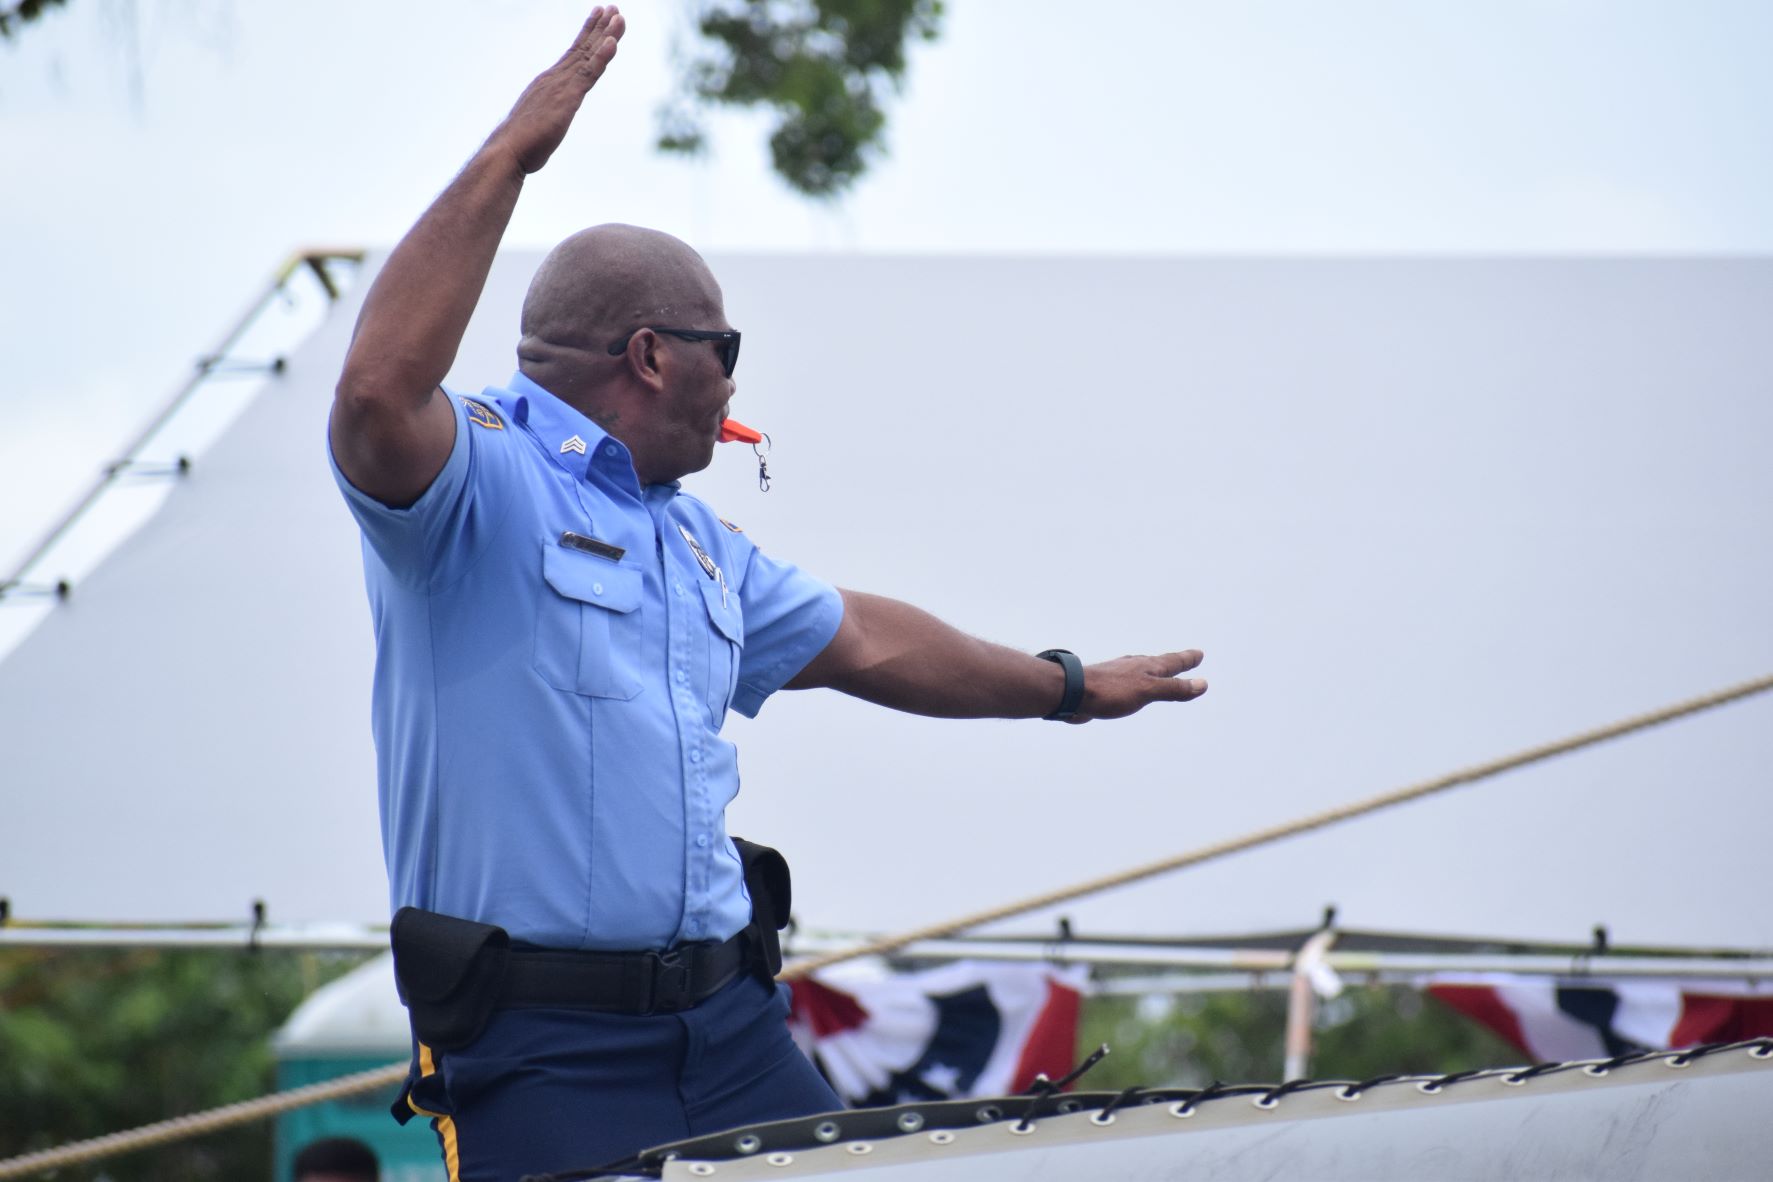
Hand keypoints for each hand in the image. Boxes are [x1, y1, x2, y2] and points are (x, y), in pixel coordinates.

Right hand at [488, 6, 625, 174]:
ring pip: (588, 55)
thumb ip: (546, 119)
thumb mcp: (539, 126)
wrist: (507, 151)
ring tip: (618, 15)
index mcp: (549, 84)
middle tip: (613, 8)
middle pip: (582, 48)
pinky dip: (601, 56)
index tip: (599, 18)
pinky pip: (588, 73)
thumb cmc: (521, 145)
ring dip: (605, 34)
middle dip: (599, 27)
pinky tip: (612, 42)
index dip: (588, 35)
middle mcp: (555, 78)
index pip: (573, 55)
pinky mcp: (568, 98)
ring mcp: (561, 85)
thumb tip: (543, 126)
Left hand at [1070, 650, 1206, 723]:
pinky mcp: (1107, 687)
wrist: (1072, 692)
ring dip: (1155, 672)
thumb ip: (1174, 689)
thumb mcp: (1148, 691)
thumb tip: (1202, 684)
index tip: (1199, 654)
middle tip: (1187, 659)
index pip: (1173, 662)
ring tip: (1160, 671)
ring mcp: (1120, 675)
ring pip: (1143, 672)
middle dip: (1174, 663)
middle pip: (1160, 664)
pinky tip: (1130, 687)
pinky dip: (1138, 683)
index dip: (1187, 660)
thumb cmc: (1110, 691)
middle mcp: (1134, 668)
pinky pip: (1129, 684)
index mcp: (1147, 668)